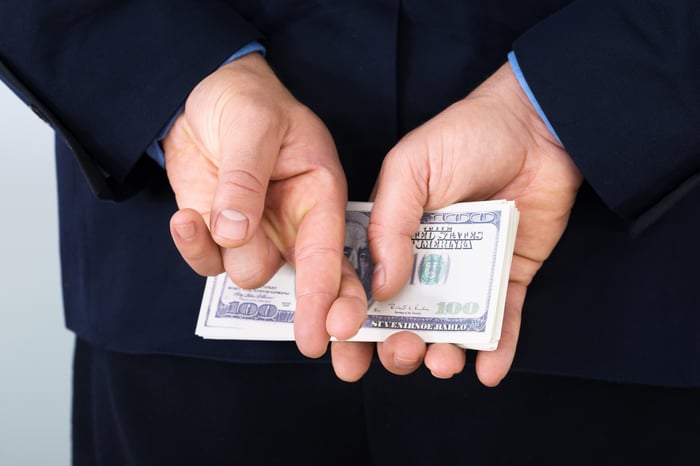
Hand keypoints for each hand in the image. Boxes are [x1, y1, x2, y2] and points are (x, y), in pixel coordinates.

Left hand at [163, 53, 366, 356]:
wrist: (202, 97)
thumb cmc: (245, 101)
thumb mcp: (252, 124)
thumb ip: (245, 177)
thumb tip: (234, 232)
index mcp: (319, 194)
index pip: (330, 251)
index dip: (332, 293)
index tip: (331, 331)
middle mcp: (294, 222)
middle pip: (305, 281)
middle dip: (309, 309)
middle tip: (311, 338)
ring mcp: (257, 233)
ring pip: (249, 273)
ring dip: (227, 252)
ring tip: (206, 211)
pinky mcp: (221, 235)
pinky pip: (209, 262)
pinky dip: (193, 246)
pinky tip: (185, 219)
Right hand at [331, 62, 582, 384]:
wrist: (535, 126)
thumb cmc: (464, 136)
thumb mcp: (410, 168)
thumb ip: (390, 225)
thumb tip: (381, 287)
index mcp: (392, 235)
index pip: (363, 287)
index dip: (351, 323)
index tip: (344, 352)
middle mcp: (426, 261)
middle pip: (403, 318)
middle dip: (396, 347)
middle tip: (400, 352)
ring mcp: (469, 272)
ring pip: (450, 328)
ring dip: (441, 355)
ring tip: (442, 361)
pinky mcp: (508, 277)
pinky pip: (503, 321)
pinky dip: (497, 350)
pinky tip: (488, 370)